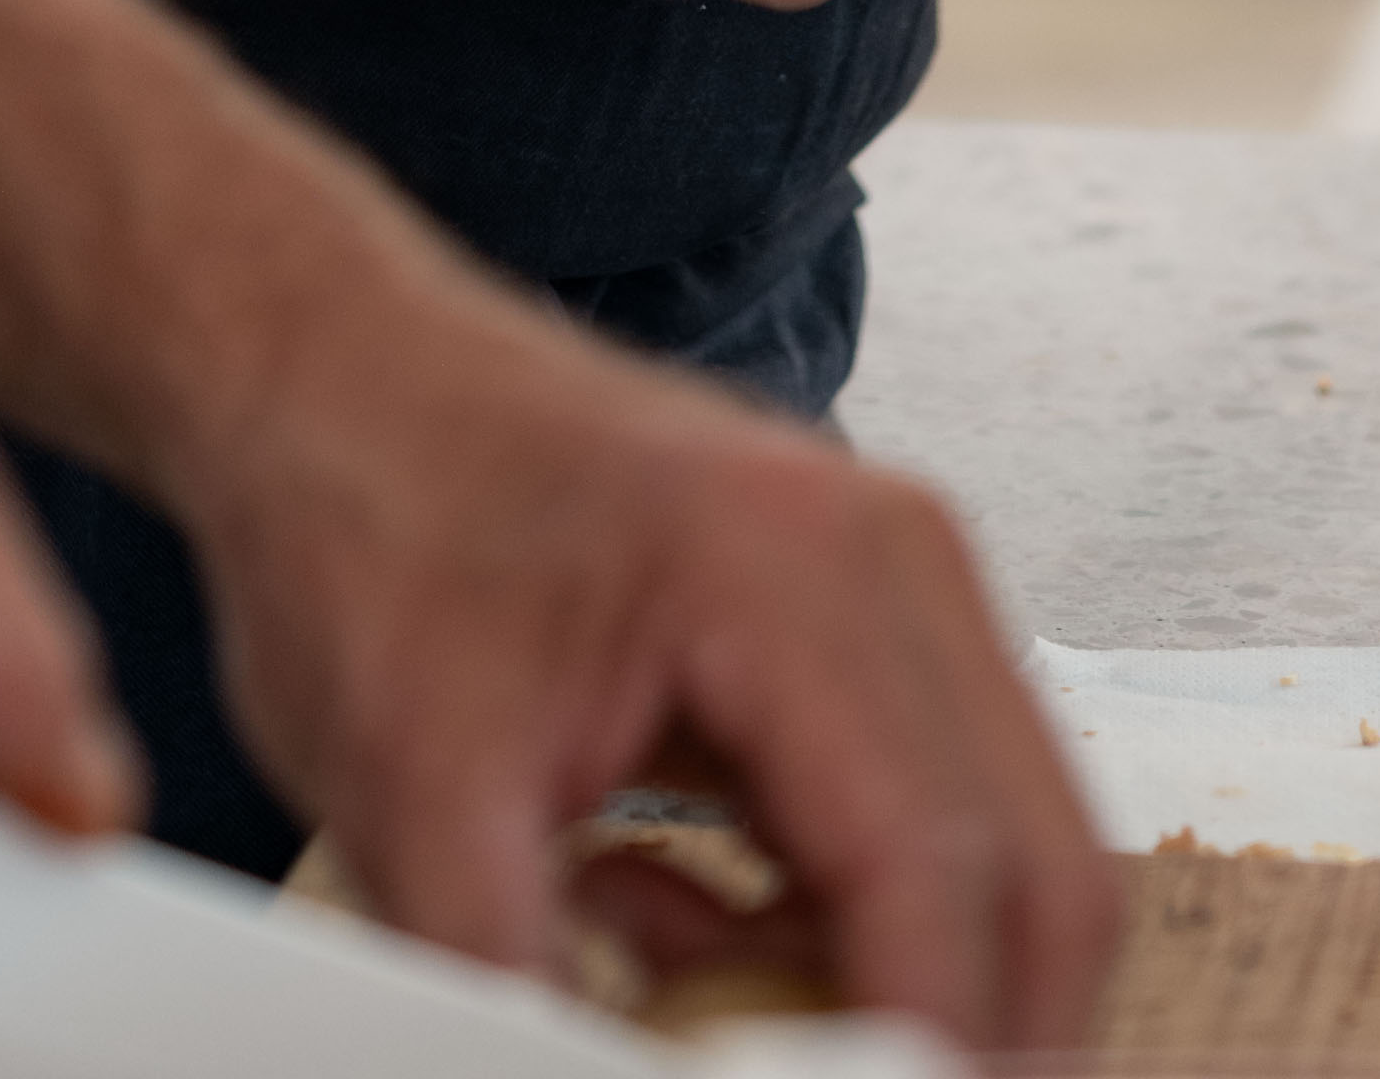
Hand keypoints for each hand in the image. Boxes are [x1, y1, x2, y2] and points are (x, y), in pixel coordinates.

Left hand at [194, 284, 1117, 1056]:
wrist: (334, 370)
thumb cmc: (368, 521)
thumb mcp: (413, 797)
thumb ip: (523, 989)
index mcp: (796, 573)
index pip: (940, 880)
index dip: (917, 1055)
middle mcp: (895, 555)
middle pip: (1045, 879)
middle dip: (961, 1036)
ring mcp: (898, 575)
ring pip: (1008, 854)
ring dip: (894, 980)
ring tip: (678, 981)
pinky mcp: (865, 614)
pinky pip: (934, 815)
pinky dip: (844, 917)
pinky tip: (670, 912)